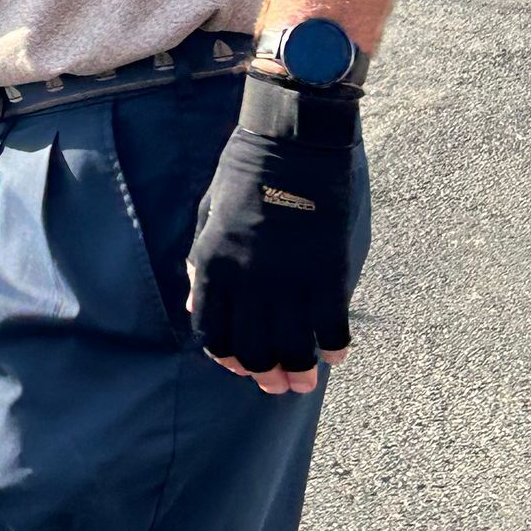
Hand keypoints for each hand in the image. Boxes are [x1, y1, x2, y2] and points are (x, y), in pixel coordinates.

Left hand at [186, 76, 357, 394]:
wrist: (292, 143)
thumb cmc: (244, 174)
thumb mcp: (206, 217)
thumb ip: (199, 264)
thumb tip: (194, 303)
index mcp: (212, 266)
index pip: (213, 332)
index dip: (225, 357)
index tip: (238, 366)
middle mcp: (247, 282)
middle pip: (253, 349)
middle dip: (264, 375)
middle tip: (278, 386)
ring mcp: (288, 280)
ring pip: (292, 346)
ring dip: (299, 371)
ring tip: (305, 382)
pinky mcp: (326, 272)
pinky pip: (331, 325)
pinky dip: (333, 346)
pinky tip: (335, 355)